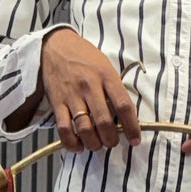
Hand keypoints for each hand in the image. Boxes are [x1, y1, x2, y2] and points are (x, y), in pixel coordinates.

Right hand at [39, 29, 141, 151]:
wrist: (56, 46)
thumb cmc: (85, 58)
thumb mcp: (106, 66)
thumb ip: (115, 90)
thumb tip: (126, 118)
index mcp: (106, 76)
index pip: (124, 106)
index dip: (132, 127)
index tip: (135, 140)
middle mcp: (89, 86)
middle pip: (104, 122)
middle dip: (111, 139)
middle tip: (112, 142)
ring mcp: (72, 95)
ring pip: (85, 129)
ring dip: (94, 144)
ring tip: (97, 144)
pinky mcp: (57, 103)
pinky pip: (64, 129)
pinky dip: (72, 143)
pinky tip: (79, 145)